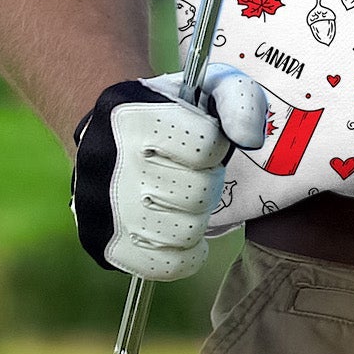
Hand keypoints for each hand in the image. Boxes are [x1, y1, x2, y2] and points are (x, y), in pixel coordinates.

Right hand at [70, 66, 267, 279]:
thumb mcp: (209, 86)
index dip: (216, 145)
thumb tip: (250, 140)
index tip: (202, 141)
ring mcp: (103, 211)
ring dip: (196, 216)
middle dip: (207, 182)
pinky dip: (185, 255)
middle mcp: (111, 165)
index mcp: (135, 118)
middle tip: (193, 172)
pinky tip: (182, 232)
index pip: (206, 146)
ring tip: (183, 199)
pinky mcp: (104, 246)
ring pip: (185, 233)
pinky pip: (166, 266)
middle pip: (198, 194)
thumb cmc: (172, 111)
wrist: (109, 133)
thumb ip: (242, 101)